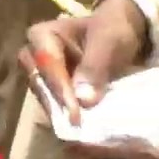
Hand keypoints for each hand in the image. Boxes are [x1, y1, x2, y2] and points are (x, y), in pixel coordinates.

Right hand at [19, 0, 148, 123]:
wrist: (124, 30)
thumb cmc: (113, 29)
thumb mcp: (108, 41)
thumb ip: (94, 67)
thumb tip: (83, 100)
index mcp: (41, 35)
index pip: (46, 64)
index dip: (60, 89)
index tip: (75, 113)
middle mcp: (34, 54)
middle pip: (38, 82)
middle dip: (55, 102)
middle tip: (74, 123)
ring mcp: (43, 72)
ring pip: (44, 94)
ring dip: (60, 111)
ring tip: (77, 129)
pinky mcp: (54, 86)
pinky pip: (55, 101)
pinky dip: (66, 113)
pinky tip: (79, 126)